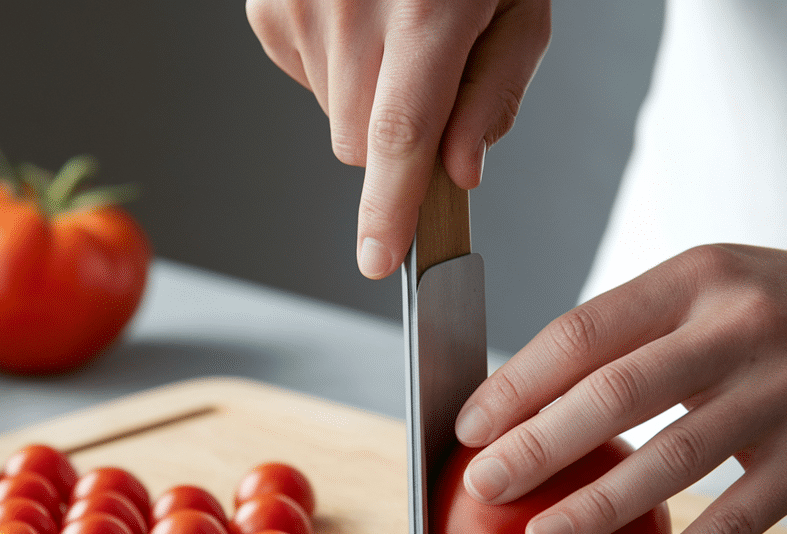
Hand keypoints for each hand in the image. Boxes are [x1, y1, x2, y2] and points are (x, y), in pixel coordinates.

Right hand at [245, 0, 550, 277]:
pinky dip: (333, 65)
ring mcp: (298, 6)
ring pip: (332, 116)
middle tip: (425, 70)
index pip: (400, 134)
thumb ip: (495, 94)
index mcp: (425, 10)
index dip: (389, 205)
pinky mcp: (267, 8)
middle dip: (395, 133)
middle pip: (360, 141)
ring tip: (391, 26)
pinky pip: (304, 80)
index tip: (377, 256)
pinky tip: (357, 17)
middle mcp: (351, 8)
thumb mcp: (518, 6)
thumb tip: (460, 170)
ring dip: (365, 95)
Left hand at [454, 217, 786, 533]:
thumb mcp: (723, 286)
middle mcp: (740, 323)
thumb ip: (643, 330)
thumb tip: (537, 396)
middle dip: (535, 445)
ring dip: (595, 508)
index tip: (467, 425)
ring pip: (672, 458)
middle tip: (480, 486)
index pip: (584, 330)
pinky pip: (738, 519)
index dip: (516, 382)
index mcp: (698, 275)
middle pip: (614, 392)